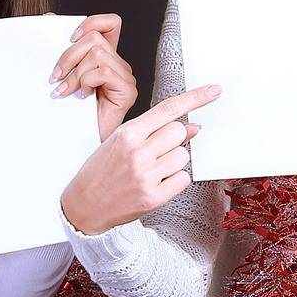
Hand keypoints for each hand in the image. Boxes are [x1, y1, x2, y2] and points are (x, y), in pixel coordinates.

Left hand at [50, 13, 136, 139]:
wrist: (74, 141)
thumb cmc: (68, 111)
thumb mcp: (61, 71)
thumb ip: (59, 46)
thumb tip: (49, 18)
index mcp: (104, 56)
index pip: (110, 23)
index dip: (91, 22)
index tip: (69, 38)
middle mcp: (117, 64)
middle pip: (95, 39)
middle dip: (68, 56)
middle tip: (55, 77)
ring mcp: (124, 77)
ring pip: (97, 55)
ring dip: (74, 74)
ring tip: (65, 91)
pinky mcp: (127, 91)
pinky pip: (103, 72)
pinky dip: (85, 82)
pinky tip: (80, 97)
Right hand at [60, 85, 221, 235]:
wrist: (83, 206)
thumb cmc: (101, 171)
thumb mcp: (120, 142)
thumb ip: (154, 132)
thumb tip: (193, 127)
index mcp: (127, 134)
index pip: (168, 109)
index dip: (195, 98)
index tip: (213, 91)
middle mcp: (137, 152)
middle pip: (180, 131)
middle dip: (175, 139)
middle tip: (157, 151)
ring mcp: (146, 175)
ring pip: (184, 156)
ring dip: (175, 161)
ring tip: (153, 170)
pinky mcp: (153, 197)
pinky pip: (183, 179)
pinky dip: (176, 180)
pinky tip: (157, 182)